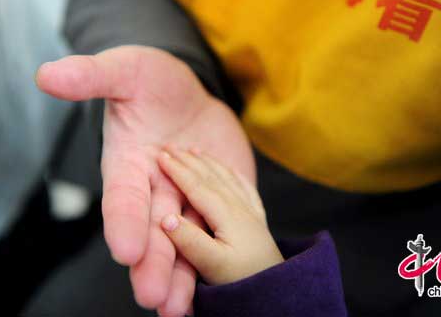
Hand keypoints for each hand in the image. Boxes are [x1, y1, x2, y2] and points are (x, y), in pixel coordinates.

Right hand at [35, 46, 254, 315]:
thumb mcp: (124, 70)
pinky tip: (232, 277)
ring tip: (182, 306)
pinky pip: (227, 222)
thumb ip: (92, 76)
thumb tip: (46, 75)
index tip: (125, 250)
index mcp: (129, 165)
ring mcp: (190, 197)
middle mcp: (156, 190)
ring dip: (185, 273)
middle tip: (154, 298)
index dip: (123, 222)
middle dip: (154, 264)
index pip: (123, 198)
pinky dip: (228, 248)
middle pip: (155, 231)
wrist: (187, 93)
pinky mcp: (222, 195)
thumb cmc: (149, 80)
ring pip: (188, 240)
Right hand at [158, 147, 282, 285]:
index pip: (197, 185)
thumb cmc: (244, 281)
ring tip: (195, 151)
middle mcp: (238, 207)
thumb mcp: (213, 265)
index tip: (161, 155)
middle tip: (170, 147)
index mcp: (225, 214)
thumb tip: (166, 218)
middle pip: (210, 177)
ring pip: (227, 178)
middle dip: (189, 160)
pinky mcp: (258, 220)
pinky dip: (233, 175)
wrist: (280, 292)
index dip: (177, 170)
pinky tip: (231, 171)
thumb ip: (189, 240)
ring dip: (208, 162)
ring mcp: (250, 212)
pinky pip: (245, 188)